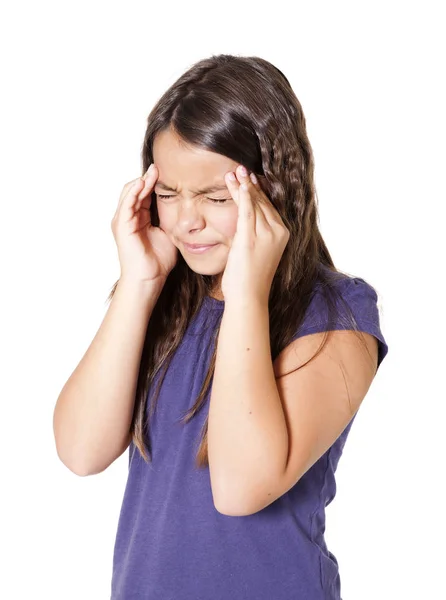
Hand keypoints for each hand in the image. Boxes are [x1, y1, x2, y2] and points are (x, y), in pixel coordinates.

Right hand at [111, 164, 177, 284]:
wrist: (149, 279)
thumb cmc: (158, 261)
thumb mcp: (169, 234)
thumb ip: (173, 220)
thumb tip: (188, 209)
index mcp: (139, 218)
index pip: (146, 193)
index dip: (155, 182)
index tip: (169, 172)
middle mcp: (128, 217)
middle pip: (136, 189)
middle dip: (148, 177)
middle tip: (161, 166)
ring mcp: (123, 220)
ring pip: (130, 192)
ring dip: (142, 180)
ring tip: (154, 171)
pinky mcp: (122, 225)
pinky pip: (127, 203)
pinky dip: (135, 191)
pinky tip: (145, 182)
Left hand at [221, 165, 289, 304]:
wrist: (249, 296)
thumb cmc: (250, 278)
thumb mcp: (258, 252)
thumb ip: (256, 235)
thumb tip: (248, 224)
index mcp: (282, 234)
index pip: (269, 207)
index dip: (259, 191)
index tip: (250, 178)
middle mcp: (277, 232)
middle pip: (263, 202)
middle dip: (250, 184)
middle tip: (239, 168)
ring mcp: (265, 235)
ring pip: (254, 203)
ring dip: (243, 186)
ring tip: (233, 172)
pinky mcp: (251, 238)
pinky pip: (247, 211)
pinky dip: (243, 196)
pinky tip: (238, 184)